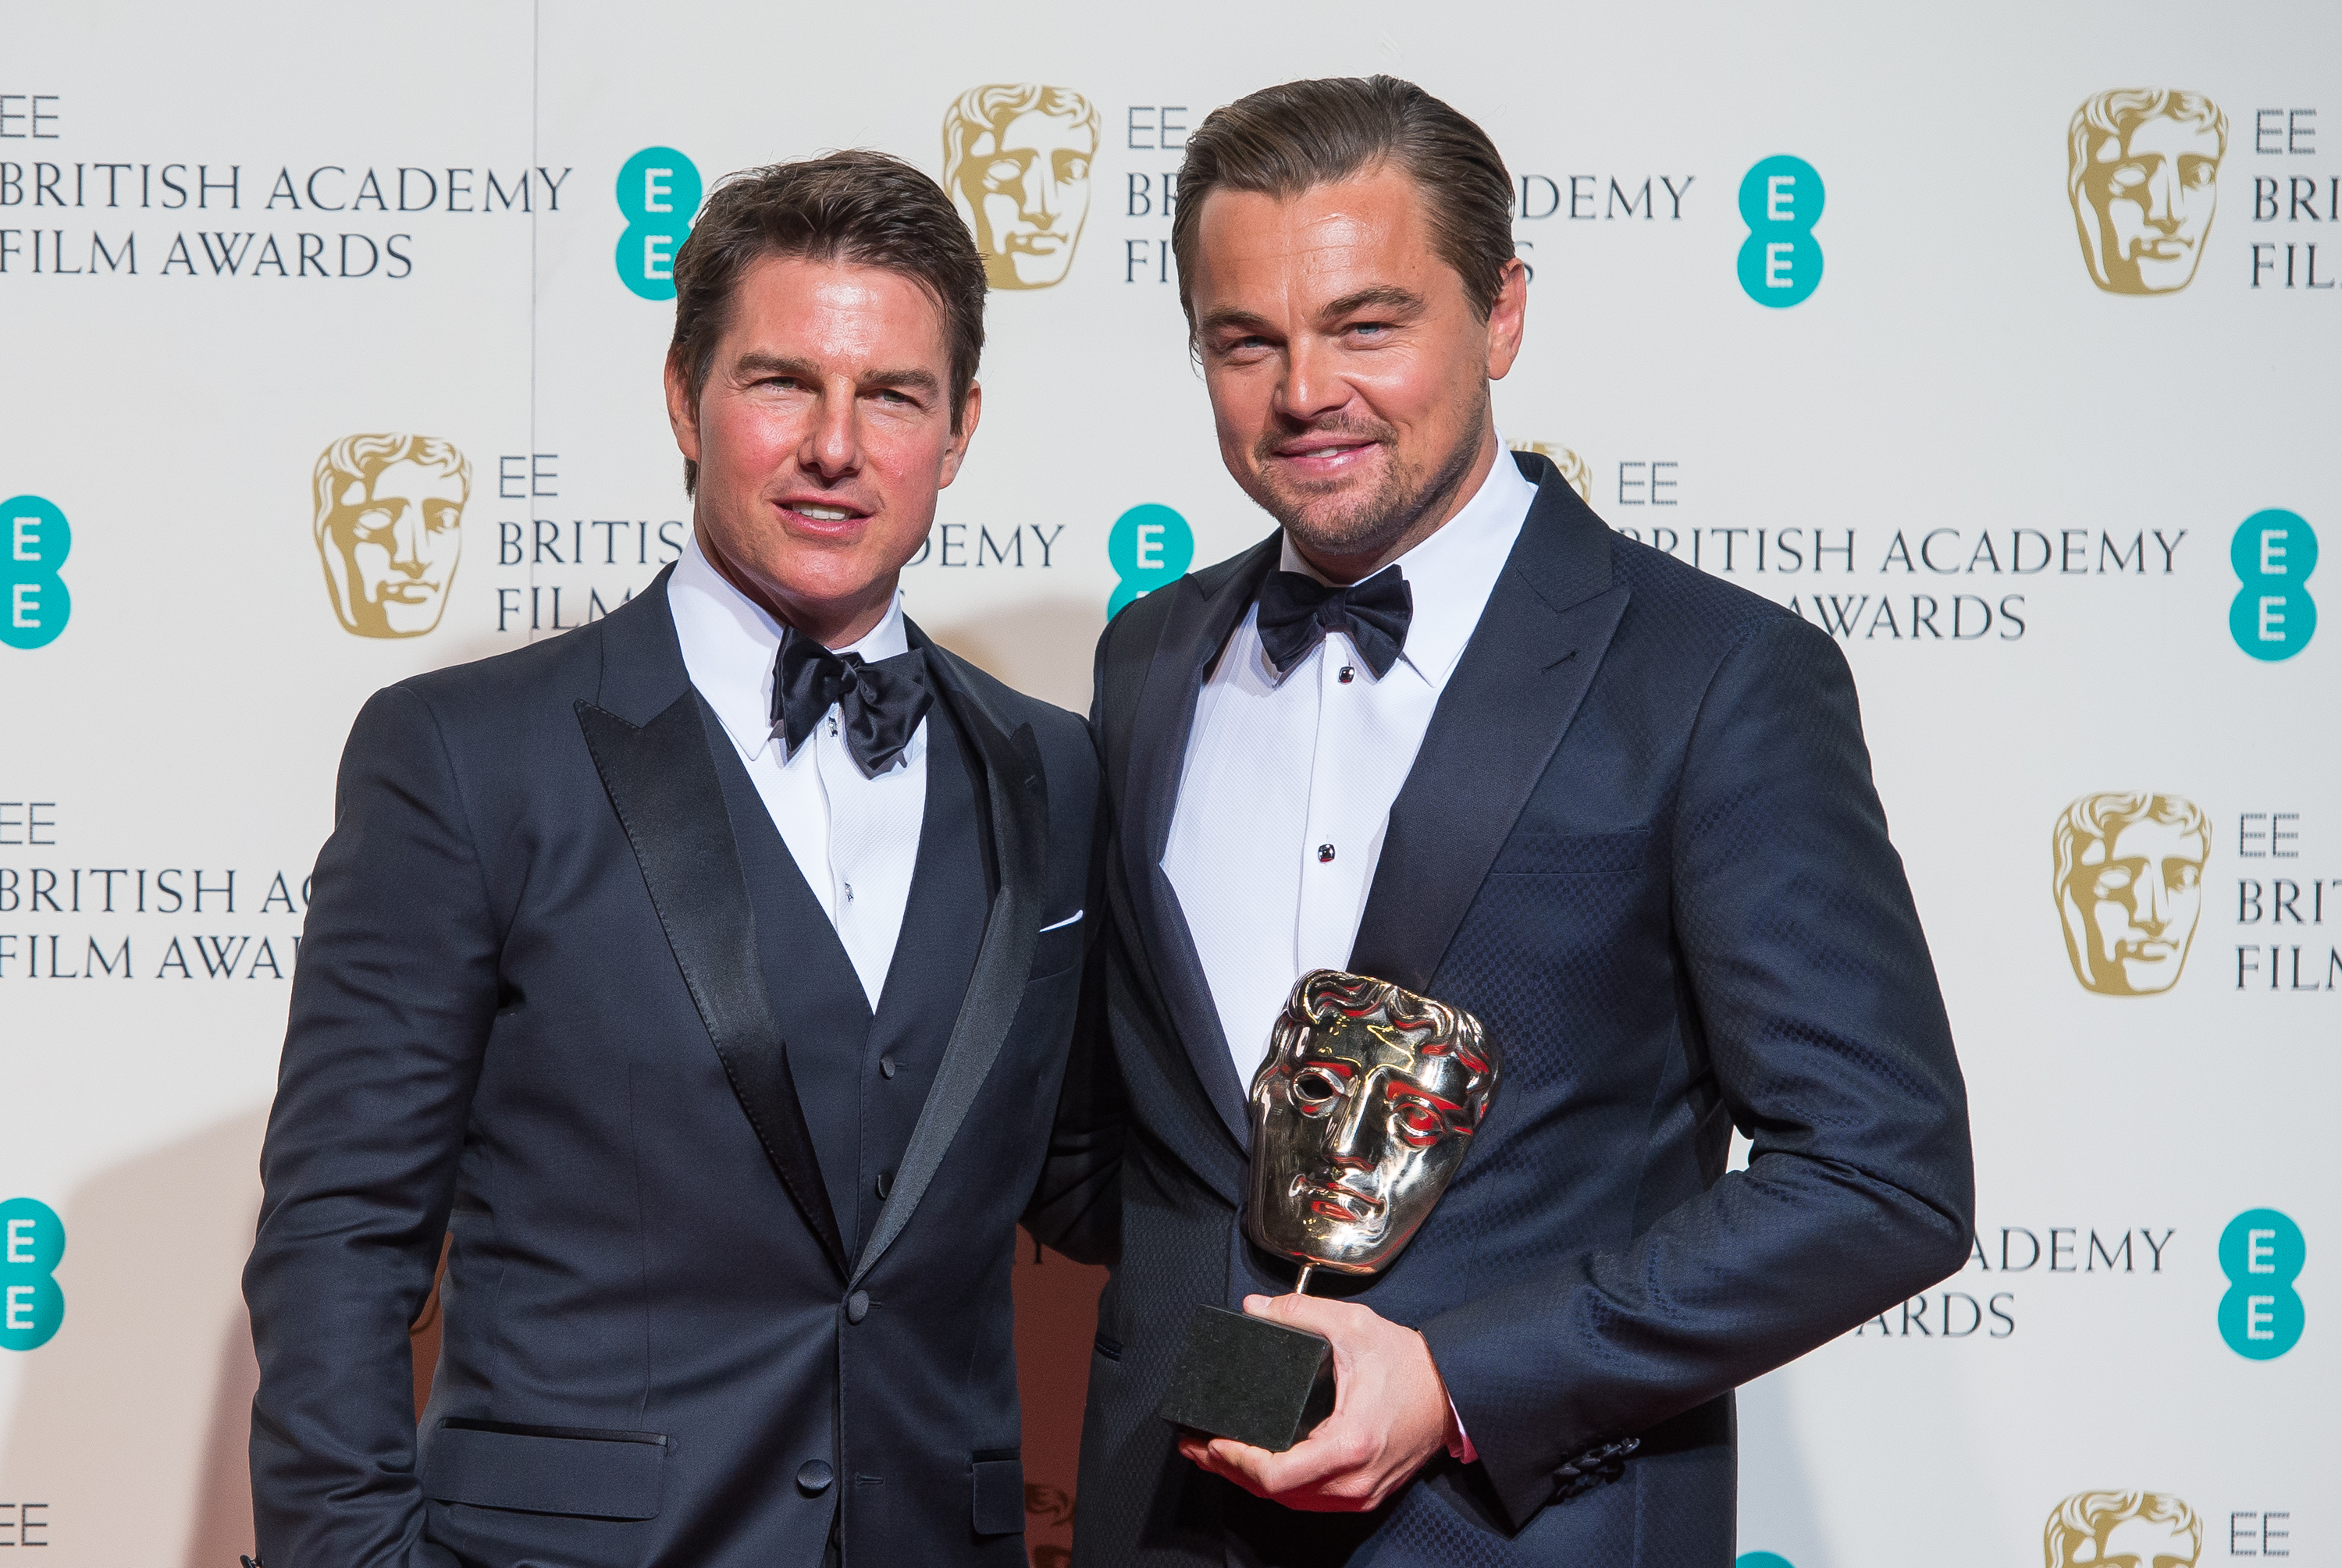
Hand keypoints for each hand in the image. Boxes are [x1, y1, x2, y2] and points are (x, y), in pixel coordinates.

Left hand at [1176, 1292, 1452, 1511]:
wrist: (1452, 1394)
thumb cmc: (1411, 1367)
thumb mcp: (1355, 1327)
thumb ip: (1301, 1313)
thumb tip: (1256, 1309)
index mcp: (1348, 1444)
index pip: (1276, 1475)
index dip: (1235, 1461)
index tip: (1211, 1439)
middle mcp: (1351, 1480)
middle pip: (1274, 1493)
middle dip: (1229, 1469)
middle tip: (1195, 1446)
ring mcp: (1357, 1494)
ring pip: (1289, 1501)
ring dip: (1249, 1480)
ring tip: (1215, 1453)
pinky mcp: (1360, 1495)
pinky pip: (1308, 1499)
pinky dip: (1277, 1485)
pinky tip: (1256, 1465)